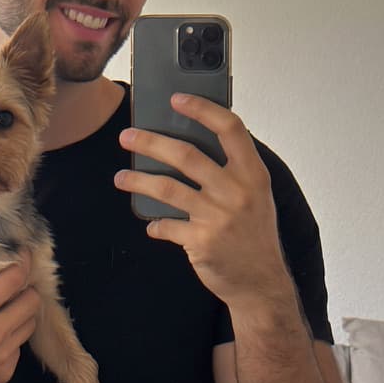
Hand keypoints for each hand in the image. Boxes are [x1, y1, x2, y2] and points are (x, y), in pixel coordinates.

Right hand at [0, 252, 39, 382]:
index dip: (22, 262)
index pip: (13, 278)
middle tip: (16, 285)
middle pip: (31, 298)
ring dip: (23, 311)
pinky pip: (20, 343)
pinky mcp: (6, 370)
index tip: (22, 253)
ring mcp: (1, 354)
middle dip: (26, 289)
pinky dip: (12, 335)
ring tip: (6, 309)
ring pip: (30, 320)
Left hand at [115, 93, 292, 309]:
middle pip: (186, 155)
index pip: (230, 128)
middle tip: (127, 136)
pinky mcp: (200, 240)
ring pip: (167, 188)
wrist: (261, 283)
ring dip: (138, 180)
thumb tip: (187, 143)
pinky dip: (155, 224)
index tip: (177, 99)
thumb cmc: (254, 234)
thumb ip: (231, 170)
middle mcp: (236, 191)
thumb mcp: (256, 196)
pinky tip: (151, 224)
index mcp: (253, 174)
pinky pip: (166, 225)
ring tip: (121, 177)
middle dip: (150, 142)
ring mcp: (218, 216)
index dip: (202, 109)